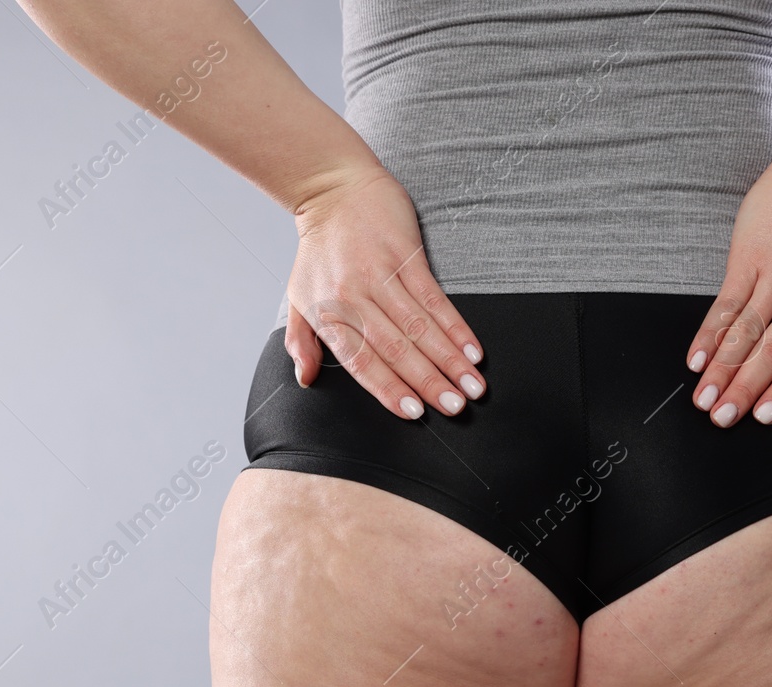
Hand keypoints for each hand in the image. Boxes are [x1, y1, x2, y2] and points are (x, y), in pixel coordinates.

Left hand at [284, 166, 485, 418]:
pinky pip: (434, 297)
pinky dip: (455, 326)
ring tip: (472, 385)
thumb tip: (306, 378)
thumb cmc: (318, 248)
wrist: (332, 189)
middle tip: (455, 407)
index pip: (361, 362)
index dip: (389, 389)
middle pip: (397, 348)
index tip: (415, 413)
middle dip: (429, 382)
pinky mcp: (406, 254)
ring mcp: (381, 274)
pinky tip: (472, 348)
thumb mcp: (298, 296)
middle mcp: (353, 296)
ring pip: (420, 326)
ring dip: (450, 359)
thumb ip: (301, 341)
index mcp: (327, 313)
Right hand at [685, 166, 771, 427]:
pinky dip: (709, 335)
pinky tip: (696, 360)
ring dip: (720, 369)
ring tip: (703, 399)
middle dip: (744, 389)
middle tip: (722, 419)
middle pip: (769, 353)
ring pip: (743, 334)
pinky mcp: (746, 262)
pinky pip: (725, 306)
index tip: (763, 416)